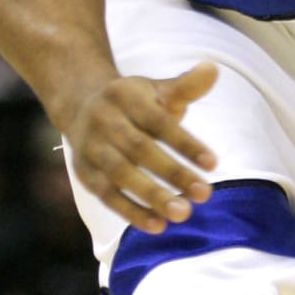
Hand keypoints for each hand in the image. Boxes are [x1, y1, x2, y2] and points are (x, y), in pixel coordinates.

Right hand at [66, 66, 218, 234]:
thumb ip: (186, 86)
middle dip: (172, 173)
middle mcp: (104, 120)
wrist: (80, 104)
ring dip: (152, 196)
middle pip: (139, 149)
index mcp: (125, 97)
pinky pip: (106, 195)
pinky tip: (157, 225)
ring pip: (120, 174)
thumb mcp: (157, 89)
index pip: (158, 122)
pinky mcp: (84, 172)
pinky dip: (130, 211)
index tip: (213, 164)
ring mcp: (91, 147)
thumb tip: (213, 69)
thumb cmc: (134, 102)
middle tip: (205, 194)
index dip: (185, 143)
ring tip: (183, 214)